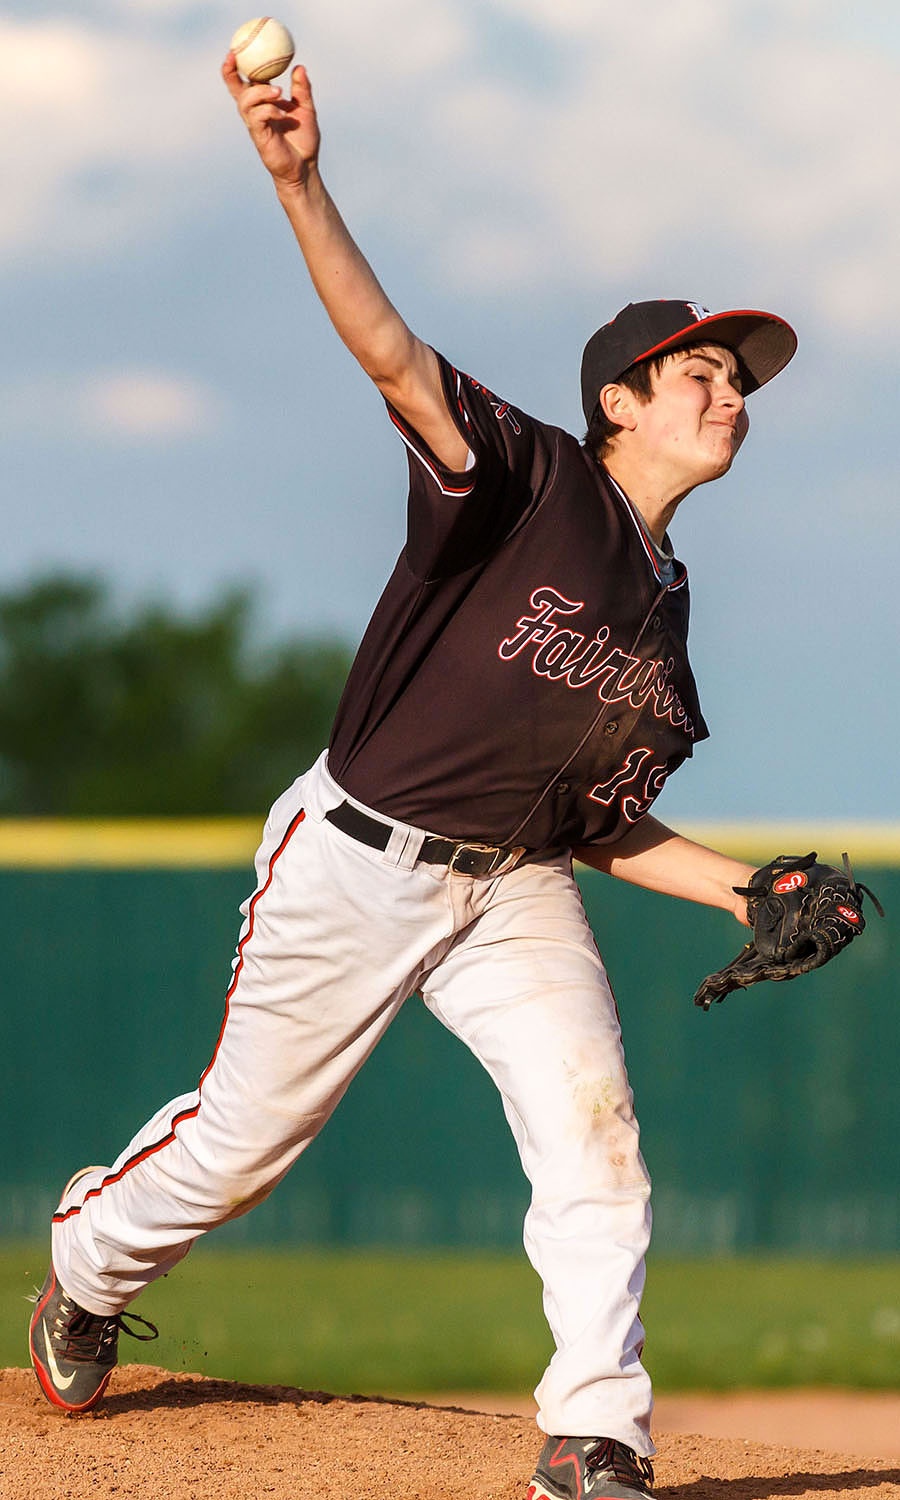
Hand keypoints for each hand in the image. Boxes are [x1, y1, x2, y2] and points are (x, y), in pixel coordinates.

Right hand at [221, 55, 320, 191]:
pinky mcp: (258, 136)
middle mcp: (255, 112)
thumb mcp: (306, 109)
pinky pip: (257, 116)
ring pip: (246, 100)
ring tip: (279, 92)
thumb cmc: (304, 141)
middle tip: (232, 56)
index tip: (239, 46)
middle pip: (235, 89)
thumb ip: (302, 90)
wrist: (305, 167)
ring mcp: (255, 124)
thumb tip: (299, 67)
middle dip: (230, 72)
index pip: (247, 80)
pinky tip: (284, 114)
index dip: (239, 65)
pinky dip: (270, 110)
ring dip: (261, 91)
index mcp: (264, 103)